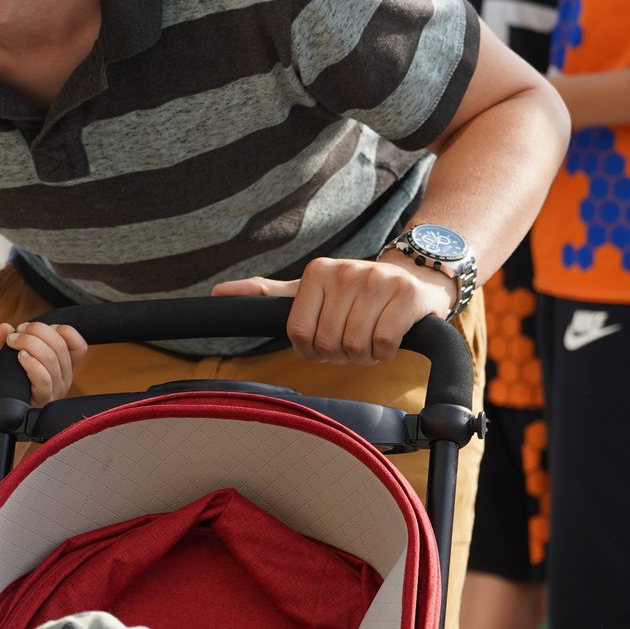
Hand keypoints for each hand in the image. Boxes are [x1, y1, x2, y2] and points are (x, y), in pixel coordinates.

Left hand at [0, 320, 87, 404]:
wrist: (6, 415)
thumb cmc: (12, 385)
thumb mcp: (8, 360)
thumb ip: (4, 343)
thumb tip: (4, 328)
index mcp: (64, 366)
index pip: (78, 344)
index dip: (60, 330)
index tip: (36, 329)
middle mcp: (65, 377)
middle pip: (60, 345)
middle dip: (36, 331)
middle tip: (16, 333)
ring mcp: (56, 390)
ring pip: (52, 358)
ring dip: (29, 343)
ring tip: (12, 342)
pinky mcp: (44, 400)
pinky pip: (44, 378)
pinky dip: (31, 363)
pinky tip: (20, 357)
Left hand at [212, 255, 455, 364]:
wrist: (412, 279)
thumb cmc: (353, 294)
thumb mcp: (307, 290)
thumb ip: (265, 294)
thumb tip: (217, 293)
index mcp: (316, 272)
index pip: (299, 334)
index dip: (311, 350)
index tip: (323, 342)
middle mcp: (345, 271)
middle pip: (327, 343)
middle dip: (339, 354)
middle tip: (351, 341)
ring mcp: (377, 280)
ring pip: (355, 346)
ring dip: (363, 356)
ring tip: (369, 341)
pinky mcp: (406, 295)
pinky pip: (383, 344)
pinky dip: (384, 353)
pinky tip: (388, 340)